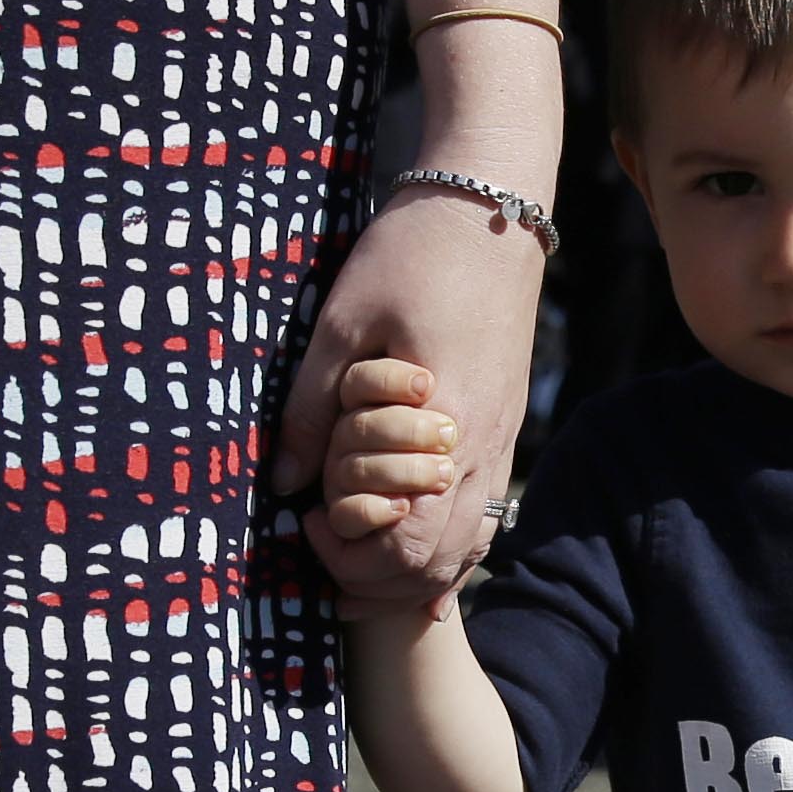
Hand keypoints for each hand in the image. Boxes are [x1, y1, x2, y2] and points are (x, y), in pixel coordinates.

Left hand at [273, 185, 543, 601]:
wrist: (490, 213)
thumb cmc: (410, 258)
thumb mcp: (340, 323)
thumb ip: (311, 407)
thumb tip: (285, 481)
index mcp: (444, 427)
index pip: (407, 545)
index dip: (350, 554)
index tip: (308, 520)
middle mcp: (484, 449)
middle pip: (439, 564)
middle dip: (377, 577)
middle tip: (325, 545)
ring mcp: (503, 444)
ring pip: (468, 549)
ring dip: (415, 570)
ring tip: (362, 555)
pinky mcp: (507, 431)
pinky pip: (484, 517)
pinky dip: (450, 546)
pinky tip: (416, 551)